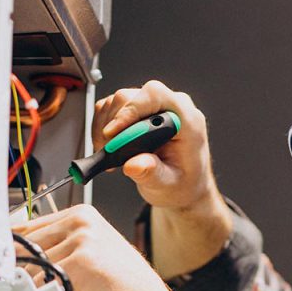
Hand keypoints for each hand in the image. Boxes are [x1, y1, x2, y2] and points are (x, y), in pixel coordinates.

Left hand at [12, 204, 174, 290]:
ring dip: (39, 287)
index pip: (30, 227)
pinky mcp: (80, 261)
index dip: (18, 252)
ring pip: (33, 265)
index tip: (10, 267)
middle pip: (27, 244)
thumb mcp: (89, 261)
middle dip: (26, 271)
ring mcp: (81, 239)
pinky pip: (42, 281)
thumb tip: (20, 261)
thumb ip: (59, 252)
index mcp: (83, 216)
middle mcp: (82, 221)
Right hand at [93, 80, 232, 278]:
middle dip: (115, 121)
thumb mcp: (168, 187)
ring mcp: (154, 110)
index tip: (115, 134)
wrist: (186, 194)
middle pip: (132, 96)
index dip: (131, 111)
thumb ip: (153, 175)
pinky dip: (105, 130)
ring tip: (109, 155)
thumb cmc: (182, 190)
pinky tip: (109, 152)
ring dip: (107, 127)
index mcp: (186, 119)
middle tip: (107, 150)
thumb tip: (136, 164)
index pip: (155, 96)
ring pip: (119, 102)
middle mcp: (171, 108)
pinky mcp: (138, 116)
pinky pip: (113, 112)